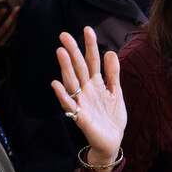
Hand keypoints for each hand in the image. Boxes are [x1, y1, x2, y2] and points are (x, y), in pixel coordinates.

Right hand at [51, 26, 126, 171]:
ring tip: (61, 52)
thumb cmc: (111, 117)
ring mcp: (81, 102)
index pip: (92, 61)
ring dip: (66, 68)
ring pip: (72, 82)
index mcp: (96, 83)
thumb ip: (113, 73)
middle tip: (64, 35)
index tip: (87, 29)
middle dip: (73, 51)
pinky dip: (62, 95)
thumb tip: (110, 51)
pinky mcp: (80, 117)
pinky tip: (55, 84)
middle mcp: (86, 90)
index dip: (90, 46)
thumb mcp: (116, 92)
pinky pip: (69, 104)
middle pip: (78, 68)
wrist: (112, 141)